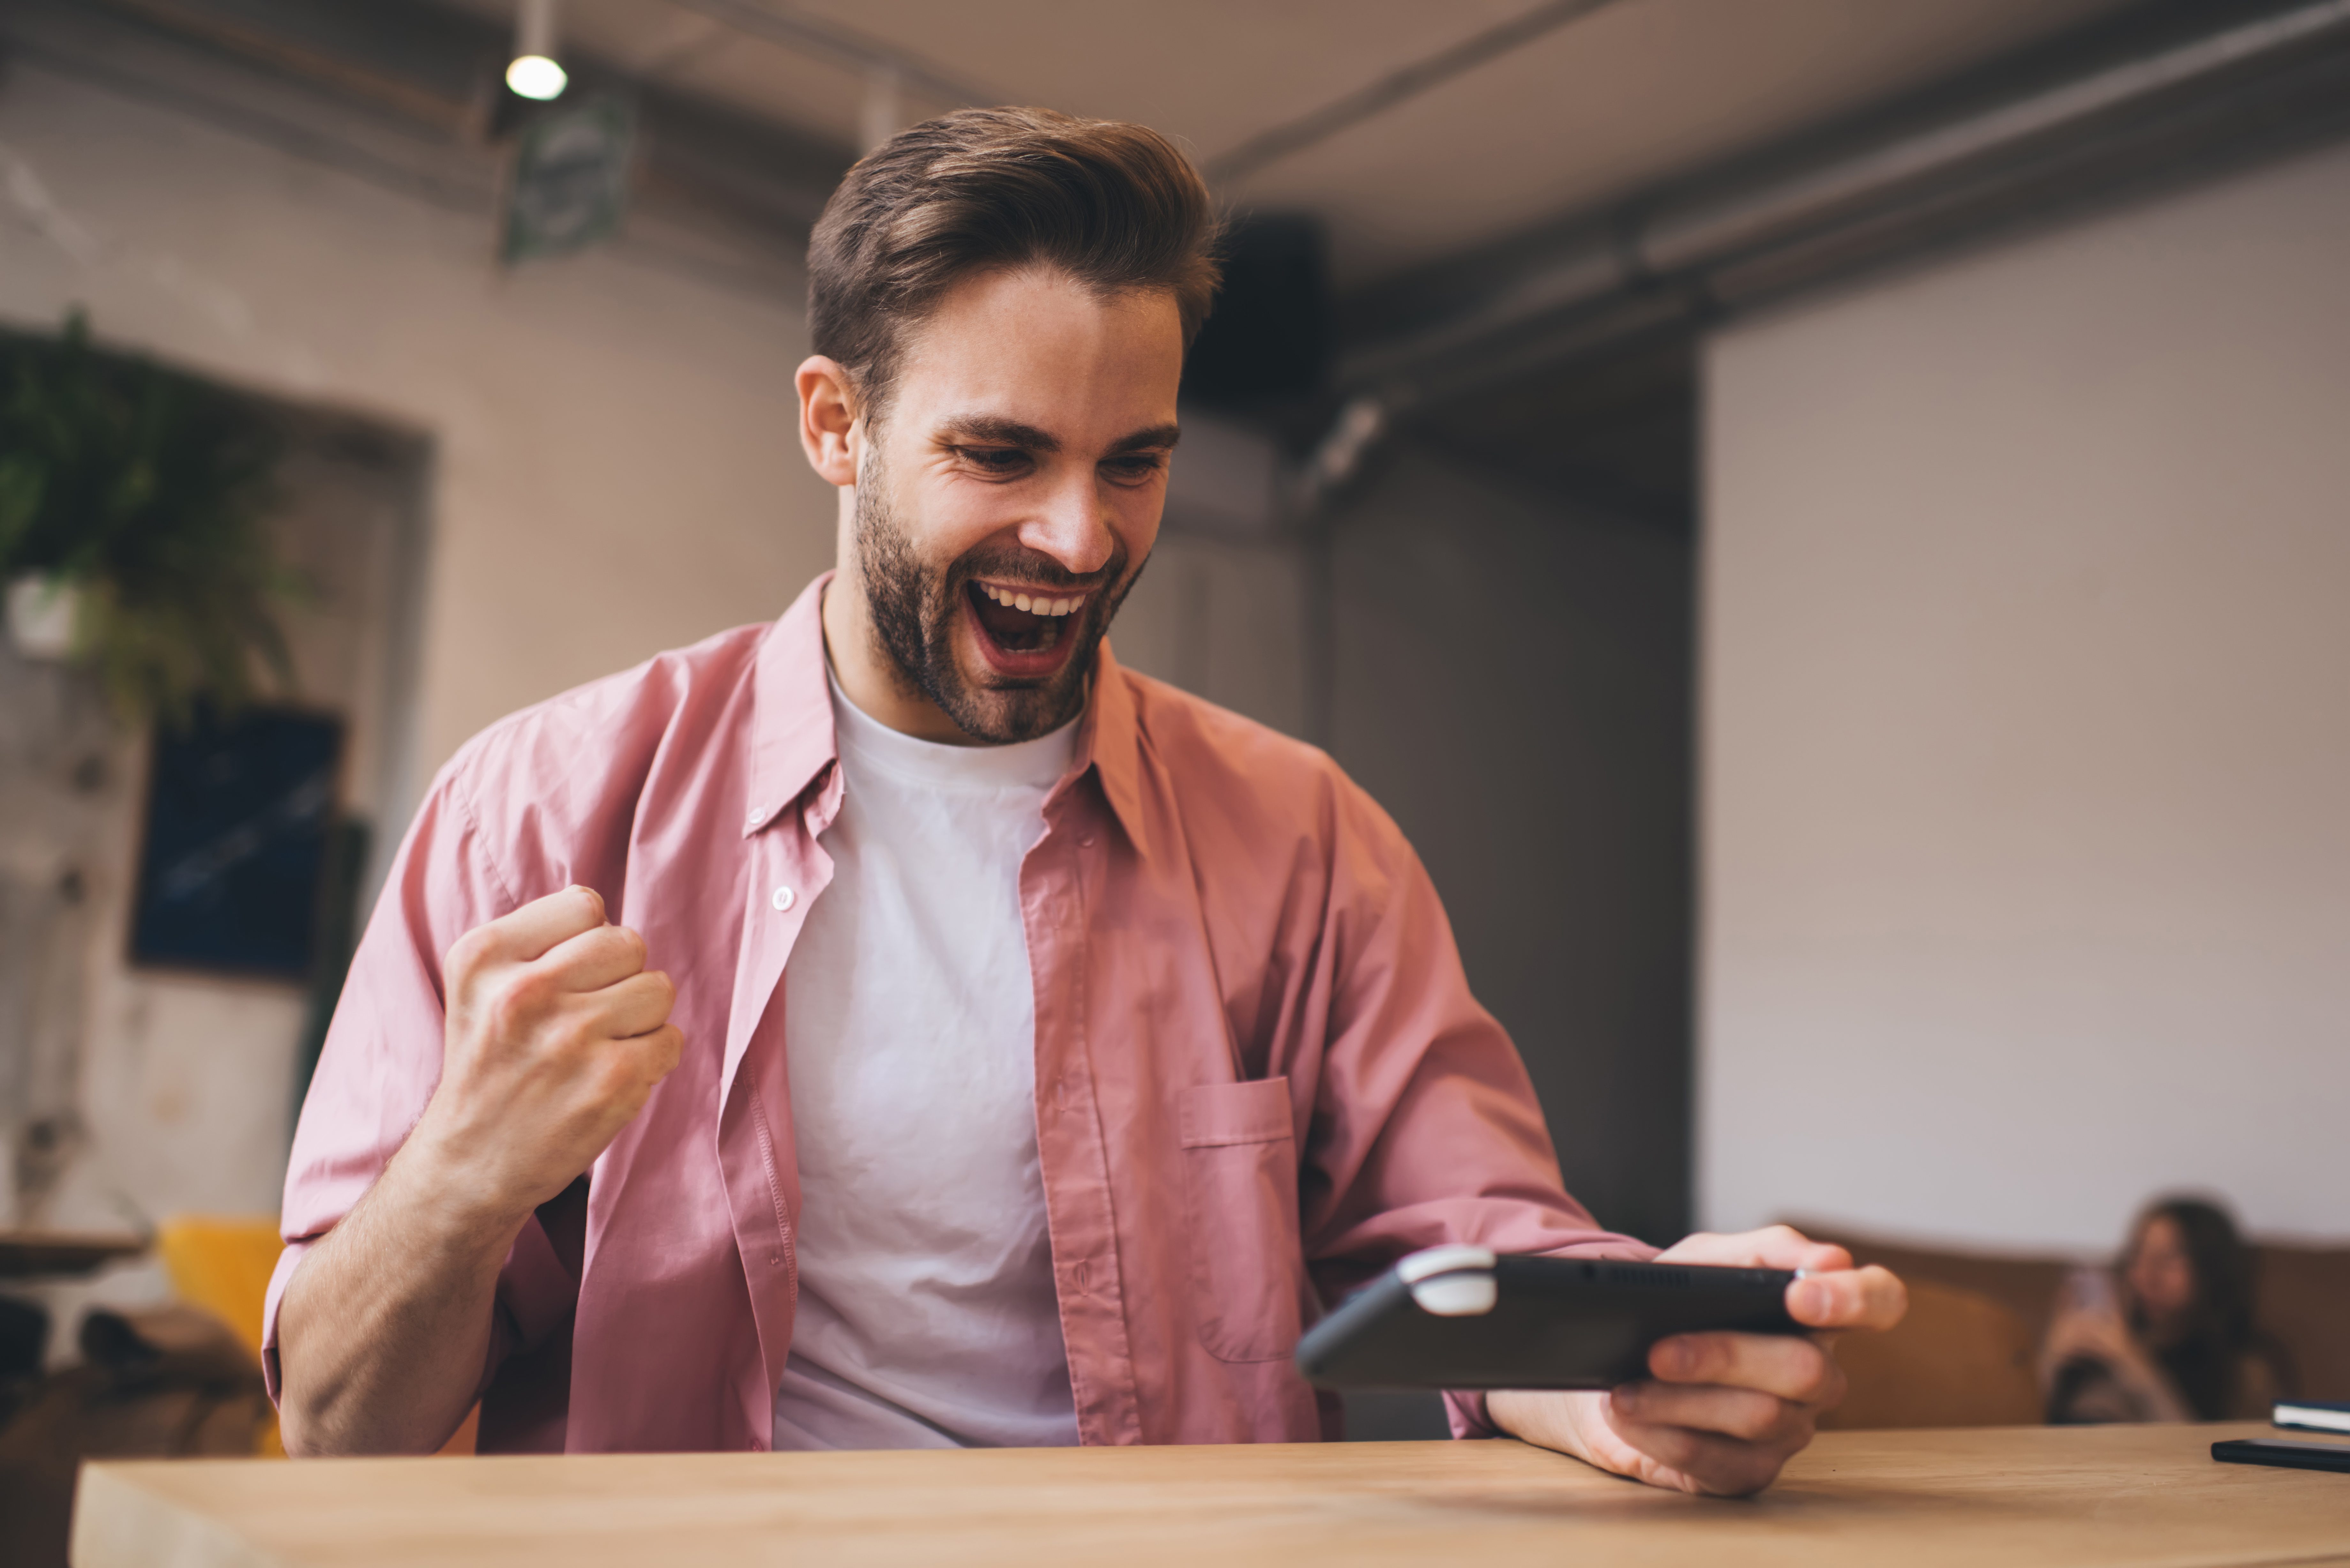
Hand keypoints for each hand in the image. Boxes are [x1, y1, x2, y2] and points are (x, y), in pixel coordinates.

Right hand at [408, 886, 682, 1225]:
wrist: (469, 1163)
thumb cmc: (489, 1066)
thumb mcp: (481, 986)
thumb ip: (540, 942)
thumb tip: (613, 924)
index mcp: (485, 957)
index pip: (584, 905)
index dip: (587, 943)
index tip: (564, 980)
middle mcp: (525, 991)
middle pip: (628, 943)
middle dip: (620, 978)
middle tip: (586, 1018)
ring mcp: (572, 1036)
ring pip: (659, 988)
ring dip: (640, 1018)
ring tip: (598, 1046)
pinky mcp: (613, 1081)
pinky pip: (671, 1039)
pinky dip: (653, 1058)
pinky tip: (611, 1077)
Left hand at [1489, 1226, 1907, 1496]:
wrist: (1614, 1366)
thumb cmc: (1675, 1307)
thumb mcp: (1702, 1261)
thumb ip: (1760, 1251)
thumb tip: (1828, 1257)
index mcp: (1815, 1316)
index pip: (1880, 1301)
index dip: (1855, 1299)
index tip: (1799, 1295)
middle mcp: (1816, 1378)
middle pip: (1804, 1370)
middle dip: (1724, 1356)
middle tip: (1656, 1350)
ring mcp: (1788, 1431)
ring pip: (1758, 1418)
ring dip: (1680, 1400)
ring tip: (1625, 1388)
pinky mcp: (1746, 1474)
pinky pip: (1715, 1462)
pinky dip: (1661, 1435)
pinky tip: (1629, 1414)